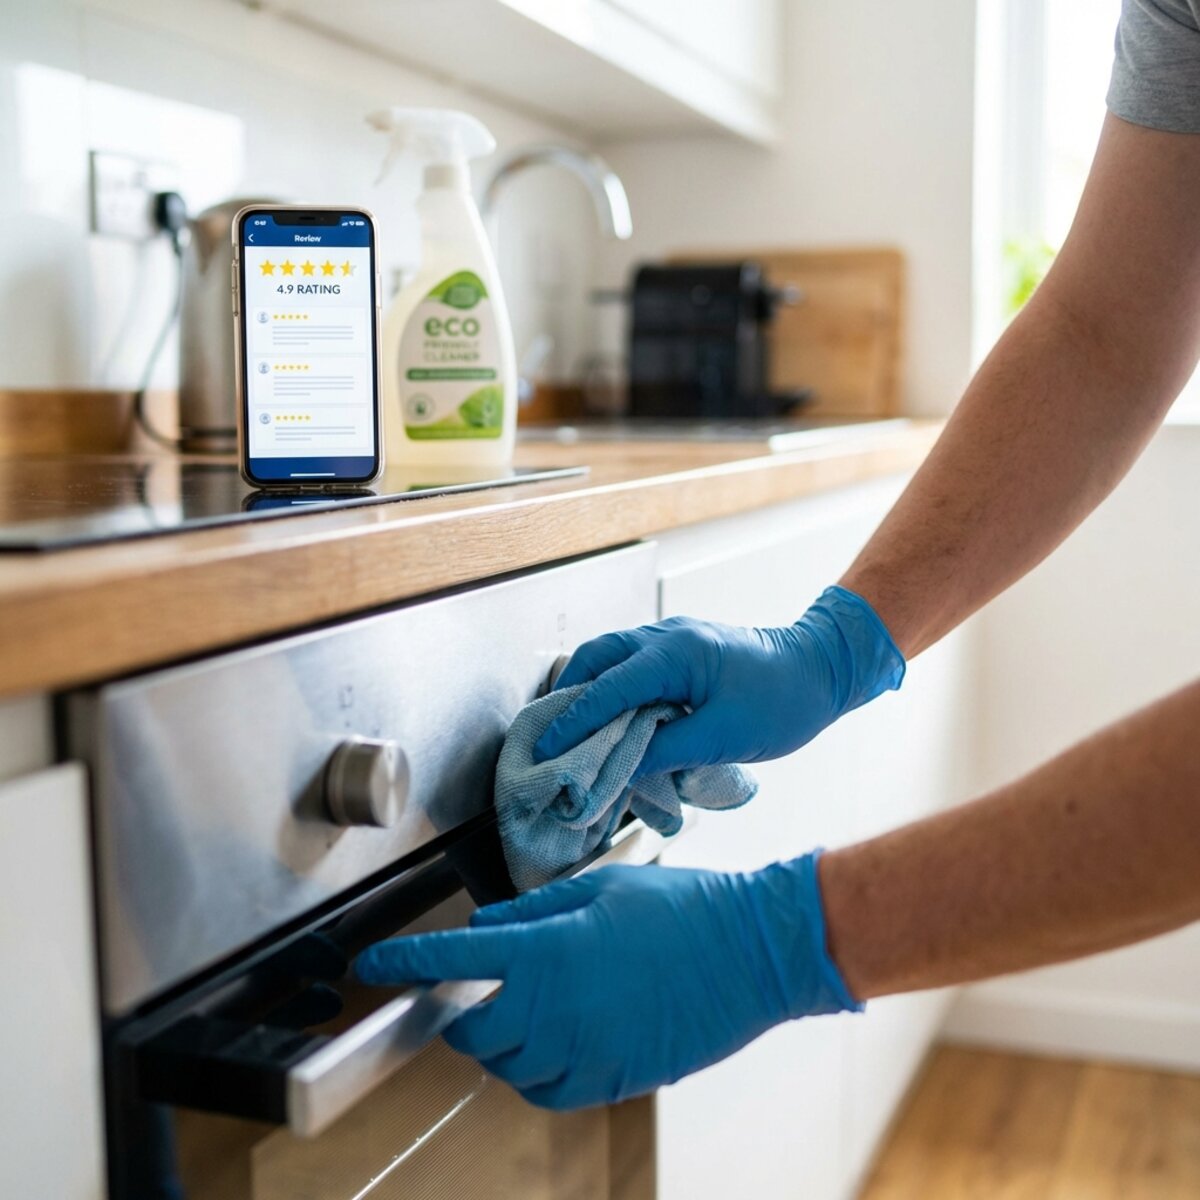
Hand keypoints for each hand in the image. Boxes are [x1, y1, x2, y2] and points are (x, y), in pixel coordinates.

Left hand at [355, 856, 860, 1110]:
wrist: (752, 953)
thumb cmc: (683, 908)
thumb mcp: (603, 886)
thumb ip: (535, 909)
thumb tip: (487, 927)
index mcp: (549, 951)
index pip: (452, 962)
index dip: (405, 965)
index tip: (375, 967)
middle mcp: (556, 1011)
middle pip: (470, 1029)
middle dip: (459, 1010)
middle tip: (472, 987)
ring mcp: (584, 1053)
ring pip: (505, 1066)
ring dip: (498, 1039)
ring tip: (525, 1006)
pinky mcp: (613, 1081)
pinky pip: (546, 1091)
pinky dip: (533, 1070)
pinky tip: (555, 1039)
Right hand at [533, 585, 904, 776]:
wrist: (825, 668)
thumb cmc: (783, 702)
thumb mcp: (722, 738)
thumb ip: (663, 752)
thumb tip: (615, 771)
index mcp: (675, 652)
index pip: (606, 688)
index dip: (572, 722)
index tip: (547, 749)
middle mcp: (665, 636)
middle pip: (595, 658)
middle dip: (567, 696)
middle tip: (551, 738)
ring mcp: (672, 638)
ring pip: (610, 658)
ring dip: (588, 691)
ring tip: (575, 733)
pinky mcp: (682, 650)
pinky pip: (632, 665)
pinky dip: (612, 689)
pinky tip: (614, 721)